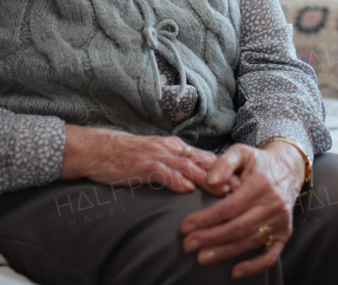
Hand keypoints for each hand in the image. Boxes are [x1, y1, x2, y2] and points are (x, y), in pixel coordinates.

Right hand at [61, 125, 226, 194]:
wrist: (98, 149)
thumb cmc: (126, 155)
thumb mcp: (155, 155)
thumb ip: (174, 164)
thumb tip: (195, 178)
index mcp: (174, 146)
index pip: (204, 157)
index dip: (223, 169)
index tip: (239, 180)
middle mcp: (169, 148)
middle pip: (201, 162)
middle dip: (222, 175)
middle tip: (239, 188)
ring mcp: (156, 155)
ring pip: (187, 167)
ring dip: (206, 179)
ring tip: (221, 191)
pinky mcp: (143, 165)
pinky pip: (163, 172)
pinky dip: (176, 180)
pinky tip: (187, 189)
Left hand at [179, 142, 305, 278]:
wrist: (288, 168)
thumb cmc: (258, 162)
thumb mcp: (241, 152)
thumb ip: (224, 163)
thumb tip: (211, 180)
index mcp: (261, 184)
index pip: (229, 207)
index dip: (206, 218)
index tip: (185, 226)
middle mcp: (273, 204)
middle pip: (238, 227)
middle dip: (210, 238)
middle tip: (187, 245)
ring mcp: (280, 221)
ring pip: (249, 241)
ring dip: (224, 252)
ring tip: (201, 257)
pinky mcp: (285, 233)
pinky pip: (271, 255)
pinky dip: (254, 266)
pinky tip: (234, 271)